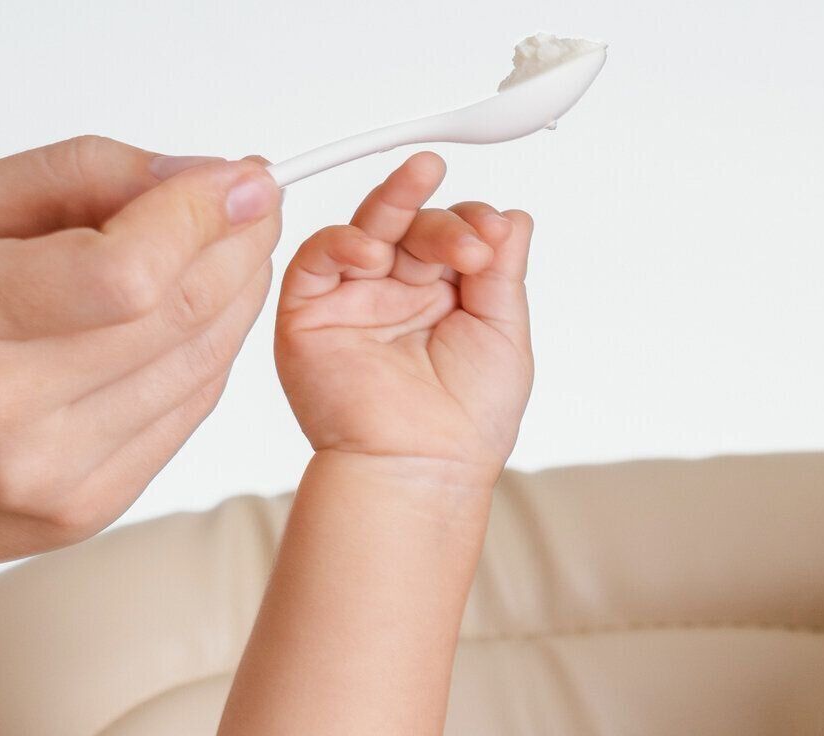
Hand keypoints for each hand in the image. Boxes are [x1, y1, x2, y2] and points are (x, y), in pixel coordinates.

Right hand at [274, 150, 531, 484]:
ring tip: (426, 178)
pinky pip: (317, 258)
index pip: (452, 234)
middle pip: (413, 225)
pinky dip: (344, 242)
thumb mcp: (503, 334)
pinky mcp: (310, 313)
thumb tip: (513, 217)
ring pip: (368, 227)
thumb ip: (503, 273)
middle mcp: (397, 294)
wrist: (422, 468)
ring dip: (397, 199)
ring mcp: (354, 299)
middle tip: (472, 243)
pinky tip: (377, 253)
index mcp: (444, 298)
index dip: (472, 223)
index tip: (497, 234)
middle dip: (444, 221)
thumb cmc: (467, 422)